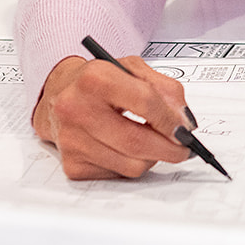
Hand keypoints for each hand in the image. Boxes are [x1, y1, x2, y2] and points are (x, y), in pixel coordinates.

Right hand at [32, 51, 194, 178]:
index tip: (185, 129)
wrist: (59, 94)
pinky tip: (126, 149)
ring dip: (152, 158)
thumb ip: (165, 89)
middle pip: (137, 141)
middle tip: (183, 148)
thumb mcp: (132, 69)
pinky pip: (117, 175)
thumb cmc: (98, 81)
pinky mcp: (72, 164)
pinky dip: (131, 165)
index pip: (145, 102)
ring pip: (130, 165)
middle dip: (169, 149)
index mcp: (95, 78)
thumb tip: (184, 121)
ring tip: (152, 144)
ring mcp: (72, 140)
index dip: (171, 120)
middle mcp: (77, 109)